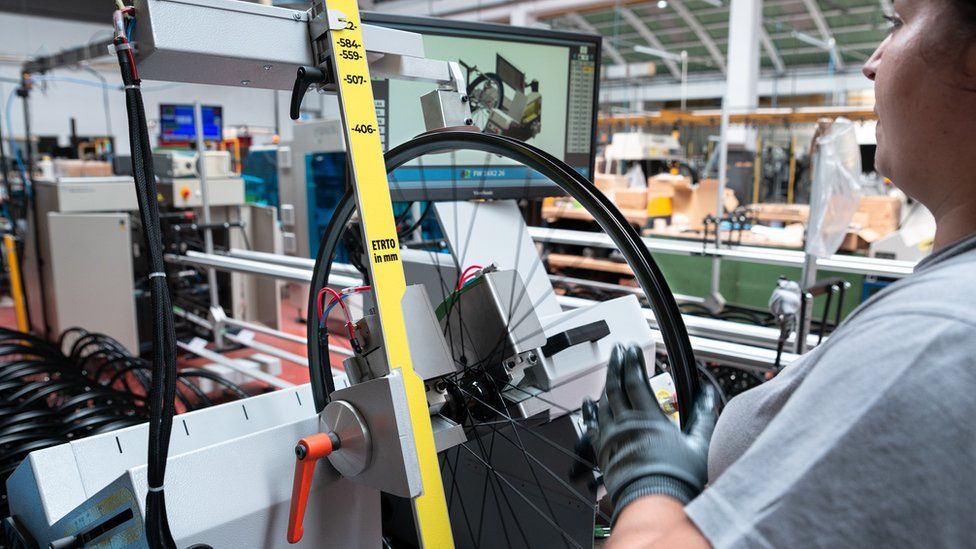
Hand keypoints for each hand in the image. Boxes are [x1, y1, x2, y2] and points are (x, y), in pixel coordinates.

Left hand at [583, 343, 716, 523]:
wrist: (652, 502)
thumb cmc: (676, 478)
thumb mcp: (698, 444)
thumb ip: (703, 415)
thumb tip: (707, 395)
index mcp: (648, 417)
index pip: (635, 380)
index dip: (632, 361)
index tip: (631, 349)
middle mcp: (625, 423)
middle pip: (615, 386)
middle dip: (616, 364)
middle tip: (617, 350)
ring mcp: (611, 437)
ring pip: (602, 403)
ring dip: (605, 384)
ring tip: (608, 372)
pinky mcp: (603, 452)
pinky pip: (592, 426)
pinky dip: (589, 412)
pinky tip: (588, 404)